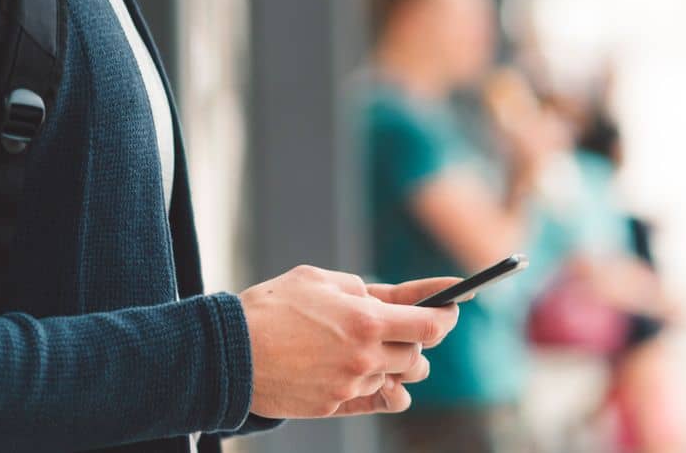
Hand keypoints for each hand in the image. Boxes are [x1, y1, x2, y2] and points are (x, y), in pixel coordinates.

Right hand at [239, 267, 460, 418]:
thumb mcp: (320, 280)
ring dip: (396, 363)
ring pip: (398, 379)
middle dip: (418, 339)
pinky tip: (372, 374)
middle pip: (419, 356)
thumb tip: (392, 299)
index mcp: (367, 320)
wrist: (230, 352)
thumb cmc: (273, 307)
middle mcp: (366, 357)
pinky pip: (375, 399)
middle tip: (407, 324)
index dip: (448, 313)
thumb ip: (363, 289)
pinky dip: (380, 387)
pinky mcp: (336, 405)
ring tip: (377, 347)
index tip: (454, 305)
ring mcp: (351, 385)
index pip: (430, 324)